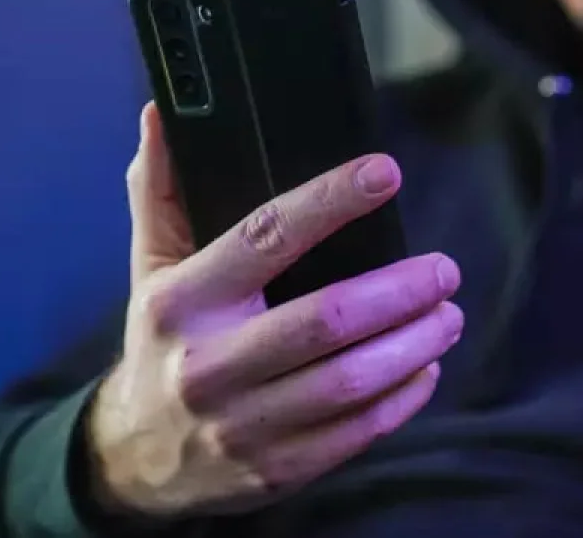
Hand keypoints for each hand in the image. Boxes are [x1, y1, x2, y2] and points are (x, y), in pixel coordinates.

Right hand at [87, 103, 462, 517]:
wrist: (134, 458)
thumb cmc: (160, 344)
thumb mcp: (149, 266)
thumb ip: (160, 190)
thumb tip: (161, 114)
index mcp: (181, 301)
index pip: (264, 237)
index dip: (331, 201)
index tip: (384, 173)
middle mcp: (210, 364)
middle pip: (327, 319)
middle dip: (400, 290)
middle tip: (444, 270)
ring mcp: (245, 423)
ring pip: (351, 382)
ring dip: (415, 343)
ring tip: (448, 314)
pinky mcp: (278, 468)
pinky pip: (357, 432)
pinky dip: (405, 397)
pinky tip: (425, 367)